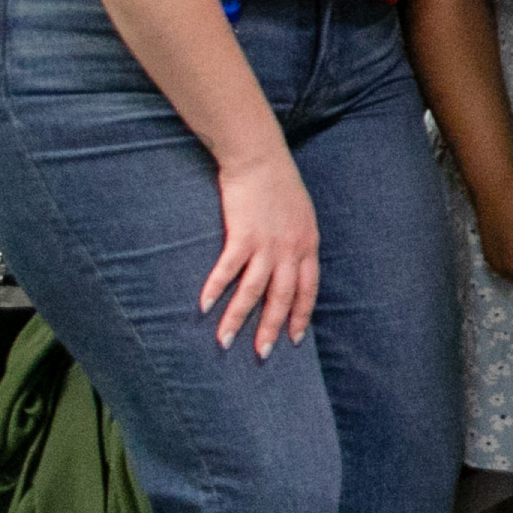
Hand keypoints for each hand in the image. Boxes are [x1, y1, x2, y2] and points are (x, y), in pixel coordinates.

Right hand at [201, 145, 318, 352]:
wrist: (260, 157)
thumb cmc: (278, 183)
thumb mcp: (300, 214)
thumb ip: (296, 239)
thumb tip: (289, 260)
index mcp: (308, 245)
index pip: (308, 290)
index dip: (300, 315)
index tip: (293, 338)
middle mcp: (291, 249)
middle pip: (282, 298)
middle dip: (270, 329)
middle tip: (261, 355)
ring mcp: (267, 244)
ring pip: (254, 292)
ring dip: (237, 319)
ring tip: (224, 341)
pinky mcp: (242, 235)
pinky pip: (228, 270)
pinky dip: (215, 289)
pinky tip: (204, 307)